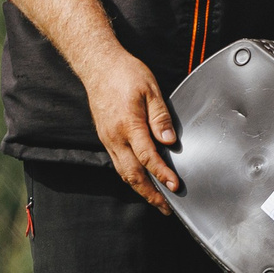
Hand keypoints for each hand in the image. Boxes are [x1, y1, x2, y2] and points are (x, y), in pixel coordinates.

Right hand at [85, 51, 179, 212]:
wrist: (98, 65)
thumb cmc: (125, 73)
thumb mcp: (150, 89)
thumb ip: (160, 117)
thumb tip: (169, 140)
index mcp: (129, 124)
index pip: (148, 157)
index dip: (162, 174)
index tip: (175, 186)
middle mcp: (116, 136)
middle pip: (133, 174)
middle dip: (150, 193)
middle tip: (166, 207)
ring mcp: (108, 139)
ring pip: (123, 172)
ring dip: (140, 189)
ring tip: (156, 200)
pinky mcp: (106, 138)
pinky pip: (118, 164)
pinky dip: (130, 177)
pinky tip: (141, 181)